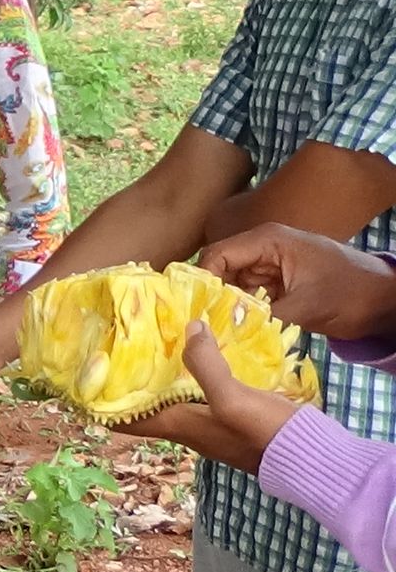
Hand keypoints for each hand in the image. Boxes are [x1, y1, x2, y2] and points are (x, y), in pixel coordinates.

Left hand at [113, 320, 299, 474]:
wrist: (312, 456)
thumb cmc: (265, 434)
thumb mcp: (232, 397)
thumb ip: (206, 364)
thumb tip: (188, 328)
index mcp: (178, 426)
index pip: (125, 419)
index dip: (100, 403)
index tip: (82, 377)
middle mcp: (188, 426)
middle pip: (146, 403)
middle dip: (130, 378)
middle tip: (117, 344)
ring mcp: (211, 422)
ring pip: (174, 395)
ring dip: (161, 373)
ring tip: (154, 338)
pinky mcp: (233, 415)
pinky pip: (202, 390)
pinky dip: (194, 372)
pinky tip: (202, 349)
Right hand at [198, 222, 395, 339]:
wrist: (386, 300)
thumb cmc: (349, 294)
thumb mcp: (304, 307)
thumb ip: (261, 315)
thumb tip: (222, 328)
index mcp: (268, 241)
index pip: (217, 254)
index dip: (203, 280)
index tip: (196, 309)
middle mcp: (264, 248)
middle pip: (221, 269)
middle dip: (212, 295)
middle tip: (203, 324)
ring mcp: (271, 266)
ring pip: (233, 284)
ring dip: (226, 305)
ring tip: (215, 330)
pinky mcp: (278, 283)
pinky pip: (250, 294)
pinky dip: (243, 310)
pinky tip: (235, 329)